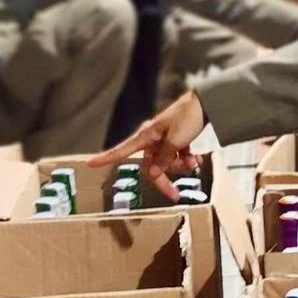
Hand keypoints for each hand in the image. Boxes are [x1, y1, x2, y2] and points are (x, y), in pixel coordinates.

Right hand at [89, 91, 206, 199]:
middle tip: (176, 195)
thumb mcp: (176, 140)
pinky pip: (177, 154)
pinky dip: (186, 158)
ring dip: (180, 165)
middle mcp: (152, 138)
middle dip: (167, 176)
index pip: (122, 149)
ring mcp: (164, 138)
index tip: (90, 163)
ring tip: (194, 161)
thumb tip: (151, 174)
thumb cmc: (188, 117)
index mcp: (146, 135)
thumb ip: (163, 158)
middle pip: (152, 165)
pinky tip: (197, 158)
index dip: (106, 157)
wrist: (207, 102)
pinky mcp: (176, 138)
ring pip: (167, 161)